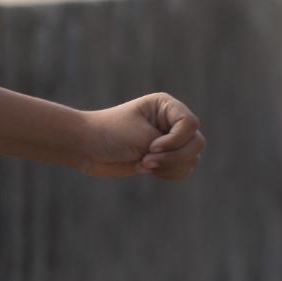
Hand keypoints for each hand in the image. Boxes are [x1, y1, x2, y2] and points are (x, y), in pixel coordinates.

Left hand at [77, 93, 203, 179]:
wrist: (84, 147)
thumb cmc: (110, 135)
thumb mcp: (142, 137)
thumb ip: (172, 145)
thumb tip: (194, 157)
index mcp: (167, 106)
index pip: (191, 125)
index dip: (175, 141)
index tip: (151, 147)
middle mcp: (171, 121)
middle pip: (197, 144)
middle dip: (172, 157)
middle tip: (146, 160)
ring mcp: (169, 140)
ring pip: (191, 159)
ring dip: (168, 166)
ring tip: (143, 164)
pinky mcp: (164, 157)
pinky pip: (182, 170)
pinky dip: (168, 173)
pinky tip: (146, 170)